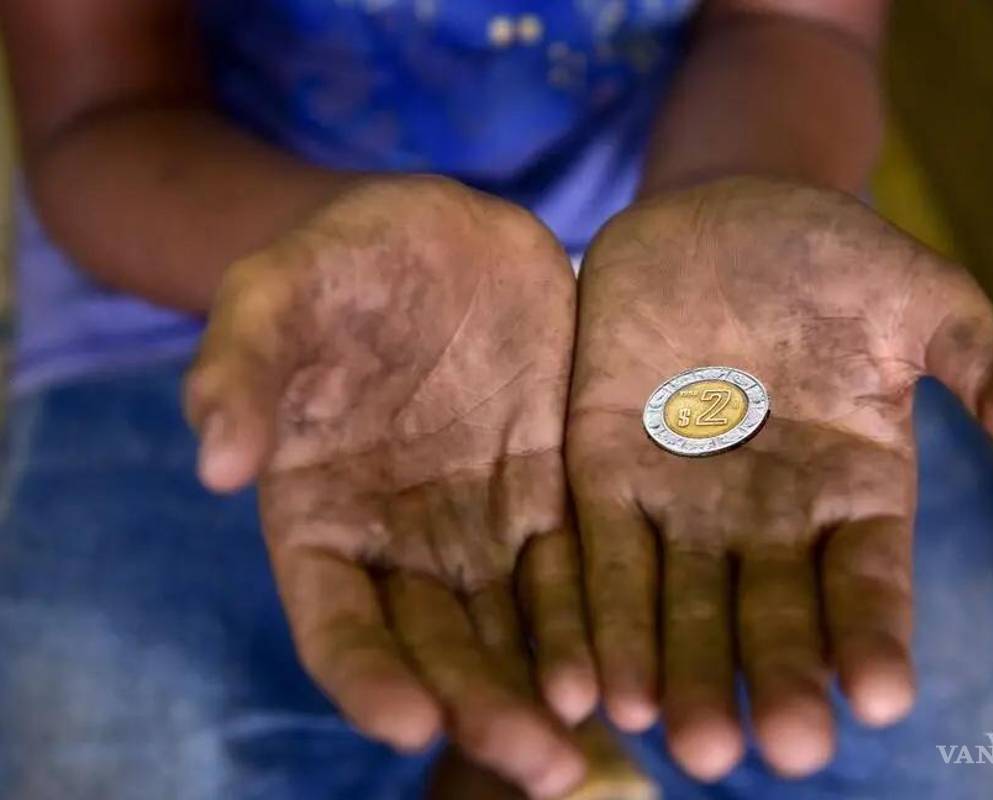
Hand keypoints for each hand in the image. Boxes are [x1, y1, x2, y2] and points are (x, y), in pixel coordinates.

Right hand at [185, 177, 594, 798]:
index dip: (368, 679)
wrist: (439, 229)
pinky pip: (574, 571)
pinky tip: (627, 667)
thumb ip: (240, 368)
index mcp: (318, 519)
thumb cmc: (341, 259)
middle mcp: (400, 544)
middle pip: (438, 652)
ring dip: (546, 695)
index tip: (410, 725)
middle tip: (539, 767)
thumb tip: (215, 464)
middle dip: (482, 714)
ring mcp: (479, 525)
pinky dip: (594, 623)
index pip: (337, 625)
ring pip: (512, 632)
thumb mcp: (278, 291)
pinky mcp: (551, 493)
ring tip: (588, 748)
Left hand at [567, 176, 992, 779]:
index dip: (875, 636)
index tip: (882, 697)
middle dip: (775, 679)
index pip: (869, 581)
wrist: (721, 213)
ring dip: (682, 675)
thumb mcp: (922, 300)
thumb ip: (992, 369)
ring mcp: (685, 501)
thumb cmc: (834, 256)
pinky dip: (600, 617)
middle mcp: (769, 516)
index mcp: (854, 488)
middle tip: (782, 750)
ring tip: (683, 741)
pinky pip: (603, 553)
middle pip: (773, 616)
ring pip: (684, 606)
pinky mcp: (606, 471)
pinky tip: (597, 684)